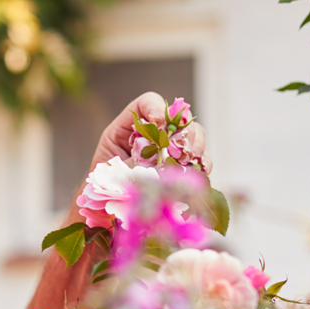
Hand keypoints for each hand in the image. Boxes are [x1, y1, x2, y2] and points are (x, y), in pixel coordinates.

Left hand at [89, 91, 208, 172]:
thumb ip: (133, 160)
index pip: (148, 103)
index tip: (158, 123)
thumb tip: (158, 160)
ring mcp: (171, 148)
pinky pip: (201, 161)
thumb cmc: (107, 183)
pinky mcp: (183, 166)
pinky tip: (197, 172)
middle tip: (180, 147)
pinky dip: (202, 165)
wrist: (110, 204)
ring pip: (195, 135)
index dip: (156, 108)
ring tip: (188, 159)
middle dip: (183, 130)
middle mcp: (155, 132)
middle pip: (180, 117)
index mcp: (131, 125)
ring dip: (195, 146)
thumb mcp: (113, 167)